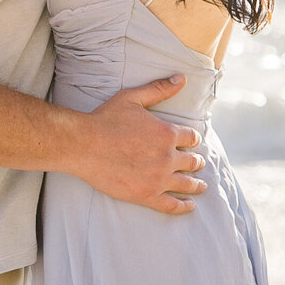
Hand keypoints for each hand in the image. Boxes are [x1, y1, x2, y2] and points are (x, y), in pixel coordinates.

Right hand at [72, 76, 205, 214]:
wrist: (83, 146)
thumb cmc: (106, 120)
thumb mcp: (133, 98)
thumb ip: (159, 89)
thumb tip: (181, 78)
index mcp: (168, 134)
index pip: (191, 138)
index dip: (192, 139)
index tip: (191, 142)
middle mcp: (168, 157)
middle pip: (192, 162)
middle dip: (195, 162)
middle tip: (197, 164)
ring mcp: (158, 179)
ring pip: (187, 184)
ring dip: (196, 184)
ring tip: (201, 186)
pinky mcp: (146, 195)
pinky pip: (172, 205)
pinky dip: (184, 206)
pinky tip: (189, 205)